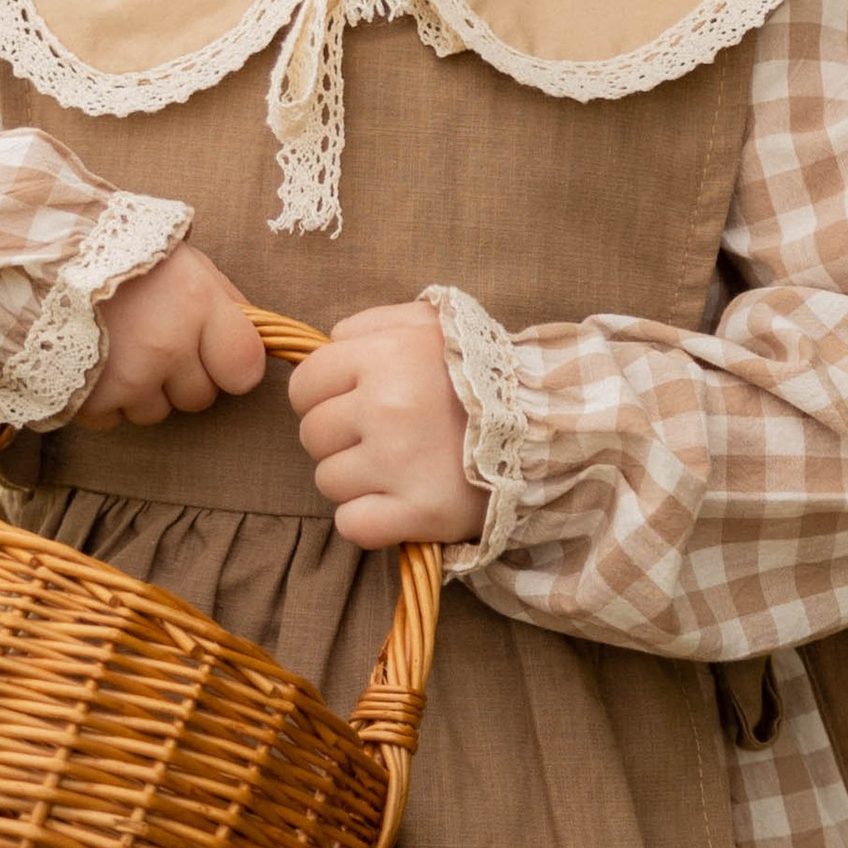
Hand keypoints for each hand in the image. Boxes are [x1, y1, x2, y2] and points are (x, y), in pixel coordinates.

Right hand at [74, 243, 268, 429]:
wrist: (37, 258)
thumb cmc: (118, 254)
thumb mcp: (182, 261)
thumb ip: (220, 301)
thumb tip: (251, 343)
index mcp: (196, 302)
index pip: (245, 369)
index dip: (231, 365)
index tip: (216, 355)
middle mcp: (167, 345)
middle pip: (199, 397)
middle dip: (181, 378)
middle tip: (151, 340)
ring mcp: (129, 377)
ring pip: (156, 413)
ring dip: (142, 391)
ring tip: (117, 347)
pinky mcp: (91, 400)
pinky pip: (114, 420)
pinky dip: (105, 400)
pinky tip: (92, 363)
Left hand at [287, 302, 485, 552]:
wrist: (544, 424)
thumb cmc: (478, 368)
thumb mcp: (427, 323)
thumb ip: (370, 323)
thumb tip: (327, 345)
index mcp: (384, 355)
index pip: (304, 386)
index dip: (321, 397)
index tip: (350, 404)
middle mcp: (386, 408)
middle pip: (313, 436)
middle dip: (338, 438)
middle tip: (379, 437)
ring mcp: (401, 464)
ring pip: (328, 481)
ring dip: (354, 479)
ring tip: (395, 468)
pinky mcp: (421, 512)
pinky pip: (353, 524)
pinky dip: (367, 520)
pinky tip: (395, 504)